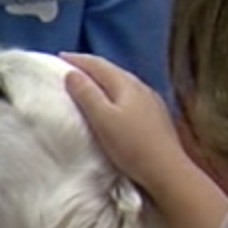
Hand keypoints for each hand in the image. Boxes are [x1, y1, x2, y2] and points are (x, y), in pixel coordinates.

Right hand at [61, 52, 187, 196]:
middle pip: (112, 70)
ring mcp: (151, 100)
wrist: (167, 170)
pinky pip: (131, 96)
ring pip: (123, 83)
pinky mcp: (156, 115)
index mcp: (125, 84)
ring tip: (90, 84)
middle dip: (90, 67)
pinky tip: (115, 102)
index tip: (60, 58)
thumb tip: (72, 74)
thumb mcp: (102, 119)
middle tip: (72, 68)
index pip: (98, 64)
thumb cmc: (131, 146)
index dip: (77, 60)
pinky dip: (116, 93)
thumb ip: (86, 94)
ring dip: (104, 80)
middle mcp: (140, 87)